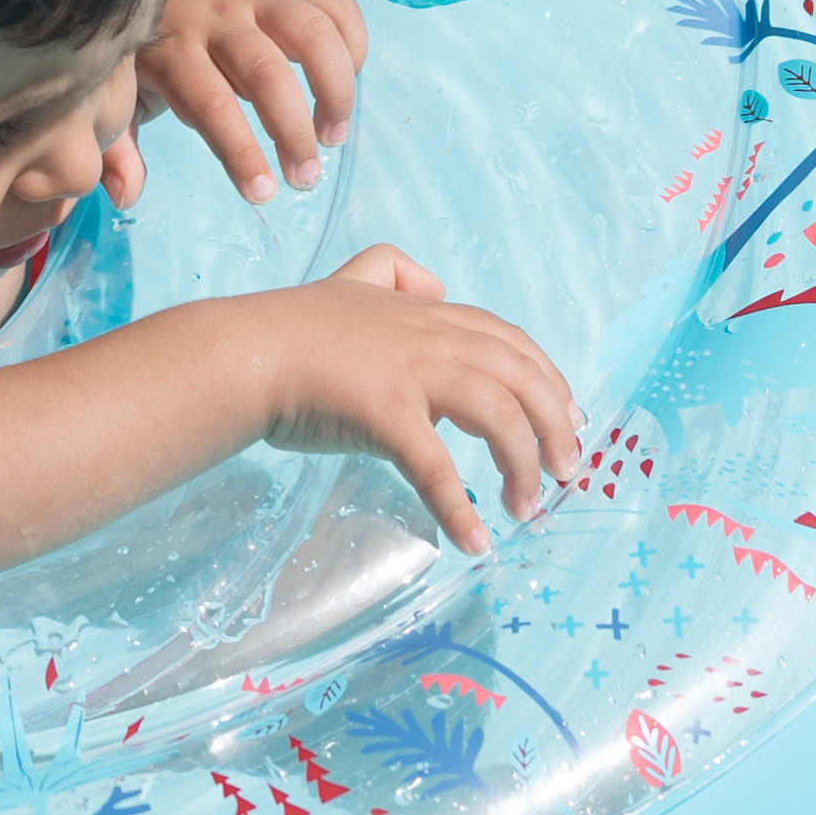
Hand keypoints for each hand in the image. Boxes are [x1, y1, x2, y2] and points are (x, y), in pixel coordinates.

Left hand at [135, 0, 361, 206]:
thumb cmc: (142, 38)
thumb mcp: (118, 87)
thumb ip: (118, 143)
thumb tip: (125, 195)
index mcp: (173, 50)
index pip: (212, 103)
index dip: (241, 151)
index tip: (264, 192)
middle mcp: (218, 20)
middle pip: (267, 73)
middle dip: (294, 130)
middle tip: (307, 176)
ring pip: (312, 33)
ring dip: (335, 88)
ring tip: (335, 134)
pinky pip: (335, 4)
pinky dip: (353, 43)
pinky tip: (346, 78)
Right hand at [247, 243, 583, 549]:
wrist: (242, 353)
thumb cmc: (289, 330)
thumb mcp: (352, 280)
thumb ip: (394, 272)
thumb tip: (433, 285)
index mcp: (428, 313)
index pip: (510, 341)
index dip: (549, 379)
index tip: (573, 418)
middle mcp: (430, 336)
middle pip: (520, 376)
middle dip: (555, 425)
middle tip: (568, 472)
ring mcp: (410, 372)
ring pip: (497, 414)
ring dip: (523, 465)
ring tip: (528, 509)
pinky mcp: (384, 412)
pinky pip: (436, 466)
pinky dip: (460, 507)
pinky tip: (474, 542)